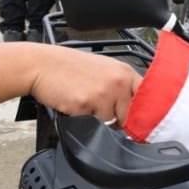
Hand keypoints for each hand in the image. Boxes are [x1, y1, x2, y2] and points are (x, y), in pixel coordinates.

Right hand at [27, 46, 142, 124]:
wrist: (41, 65)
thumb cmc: (70, 67)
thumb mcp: (104, 69)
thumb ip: (122, 86)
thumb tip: (136, 110)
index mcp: (125, 72)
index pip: (147, 98)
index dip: (143, 113)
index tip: (140, 122)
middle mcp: (118, 81)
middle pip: (131, 115)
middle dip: (119, 119)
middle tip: (101, 109)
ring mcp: (104, 93)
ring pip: (113, 123)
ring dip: (100, 120)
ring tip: (86, 103)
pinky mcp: (87, 104)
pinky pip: (93, 123)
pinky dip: (84, 119)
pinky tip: (75, 104)